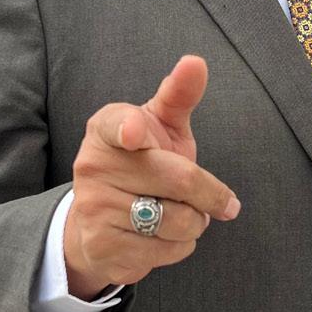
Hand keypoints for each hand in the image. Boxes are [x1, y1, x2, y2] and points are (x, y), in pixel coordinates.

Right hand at [62, 55, 241, 296]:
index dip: (129, 127)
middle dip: (209, 194)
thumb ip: (178, 95)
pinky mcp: (103, 246)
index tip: (135, 132)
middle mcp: (93, 165)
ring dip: (194, 222)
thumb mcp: (160, 127)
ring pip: (177, 220)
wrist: (98, 225)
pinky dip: (179, 246)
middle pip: (178, 180)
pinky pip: (167, 250)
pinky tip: (161, 236)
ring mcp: (95, 207)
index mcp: (106, 128)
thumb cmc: (141, 164)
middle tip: (218, 199)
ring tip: (178, 214)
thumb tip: (195, 61)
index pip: (117, 123)